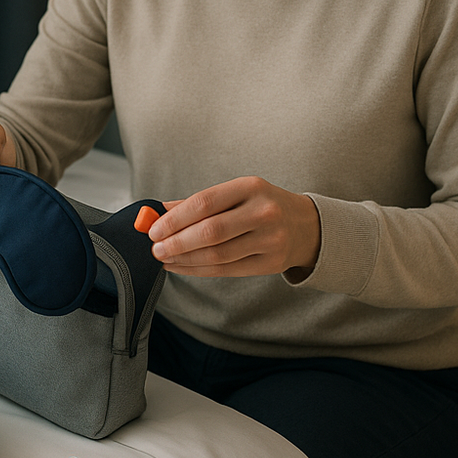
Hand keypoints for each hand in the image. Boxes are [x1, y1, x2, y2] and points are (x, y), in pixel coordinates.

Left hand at [147, 177, 320, 278]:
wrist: (305, 225)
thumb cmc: (260, 205)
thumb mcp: (235, 194)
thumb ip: (197, 203)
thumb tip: (156, 213)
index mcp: (250, 187)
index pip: (204, 203)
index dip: (175, 218)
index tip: (153, 229)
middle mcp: (263, 212)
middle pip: (210, 232)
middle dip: (177, 242)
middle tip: (155, 248)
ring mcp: (270, 239)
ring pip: (217, 255)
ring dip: (184, 260)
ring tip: (164, 258)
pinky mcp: (270, 263)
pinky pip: (226, 270)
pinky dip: (198, 270)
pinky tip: (181, 267)